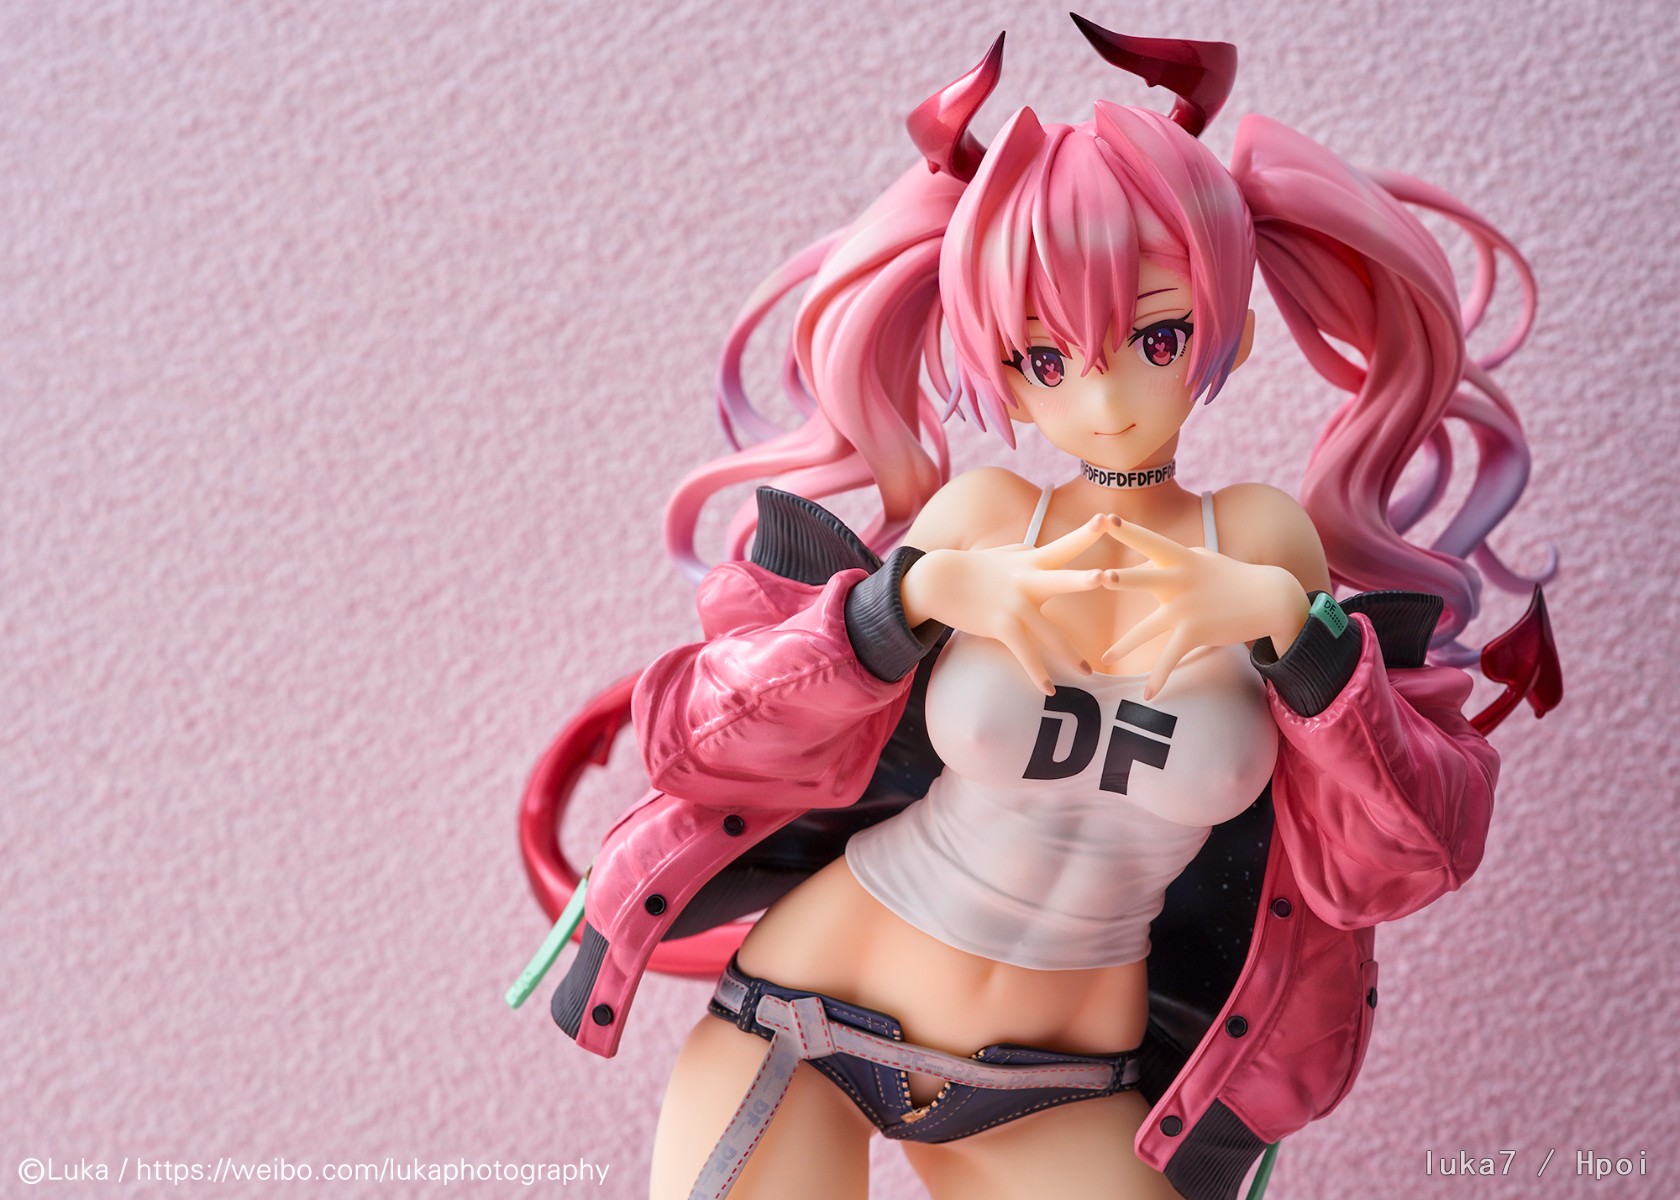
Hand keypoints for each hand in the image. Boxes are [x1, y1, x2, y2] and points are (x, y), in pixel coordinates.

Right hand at [901, 515, 1120, 696]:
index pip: (1064, 546)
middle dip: (1084, 579)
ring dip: (1070, 653)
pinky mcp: (1000, 626)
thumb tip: (1044, 553)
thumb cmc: (975, 567)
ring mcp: (1014, 605)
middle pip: (1061, 580)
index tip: (1108, 518)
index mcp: (1031, 561)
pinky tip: (1048, 690)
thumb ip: (1030, 555)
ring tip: (1089, 672)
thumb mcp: (1006, 554)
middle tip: (1105, 576)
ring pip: (1049, 634)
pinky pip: (1024, 653)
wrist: (938, 580)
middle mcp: (1027, 582)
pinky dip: (1036, 673)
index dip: (1086, 532)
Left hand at [1100, 520, 1309, 699]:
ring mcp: (1187, 609)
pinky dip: (1160, 677)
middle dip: (1123, 579)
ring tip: (1105, 656)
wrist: (1269, 598)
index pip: (1151, 542)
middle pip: (1145, 580)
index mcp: (1180, 560)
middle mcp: (1180, 582)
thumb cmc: (1229, 575)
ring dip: (1127, 644)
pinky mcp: (1196, 632)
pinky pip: (1172, 658)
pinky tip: (1148, 695)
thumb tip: (1143, 562)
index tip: (1107, 518)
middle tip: (1101, 576)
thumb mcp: (1201, 558)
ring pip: (1150, 629)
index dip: (1129, 531)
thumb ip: (1171, 558)